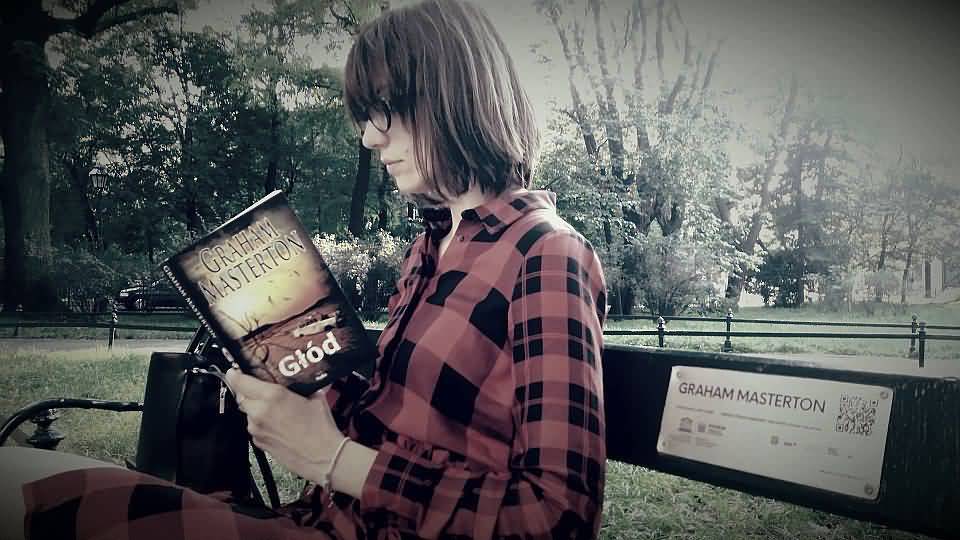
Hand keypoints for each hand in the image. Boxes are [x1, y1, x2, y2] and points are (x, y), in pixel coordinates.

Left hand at [224, 368, 345, 482]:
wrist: (323, 457)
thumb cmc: (321, 428)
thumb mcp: (316, 398)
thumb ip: (303, 387)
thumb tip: (301, 382)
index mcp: (273, 395)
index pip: (240, 381)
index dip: (235, 374)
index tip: (235, 371)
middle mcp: (260, 411)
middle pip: (240, 396)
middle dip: (247, 392)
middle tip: (260, 390)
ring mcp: (257, 429)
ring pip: (247, 413)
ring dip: (255, 409)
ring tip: (275, 410)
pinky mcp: (258, 443)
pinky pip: (253, 427)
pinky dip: (261, 424)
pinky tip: (277, 426)